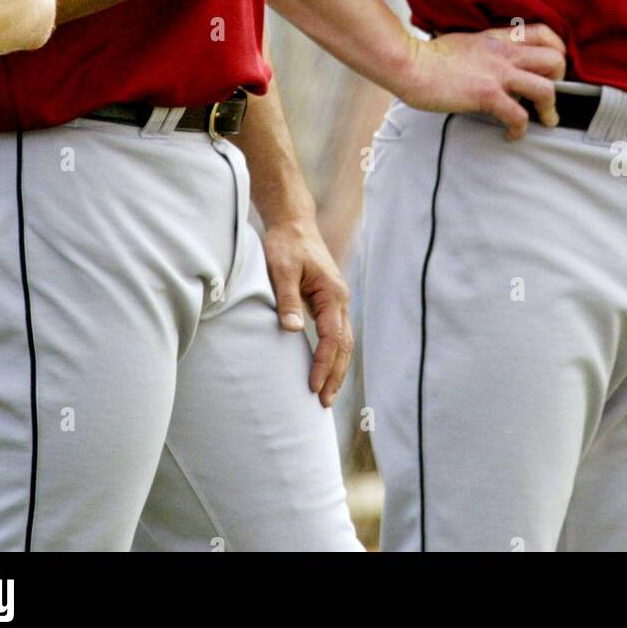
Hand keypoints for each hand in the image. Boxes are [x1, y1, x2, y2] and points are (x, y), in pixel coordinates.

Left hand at [262, 216, 353, 407]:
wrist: (293, 224)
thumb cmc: (286, 245)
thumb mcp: (282, 270)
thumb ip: (287, 300)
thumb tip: (292, 330)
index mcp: (333, 293)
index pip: (333, 337)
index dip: (324, 363)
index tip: (314, 386)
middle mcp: (339, 299)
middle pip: (344, 345)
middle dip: (336, 375)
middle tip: (324, 403)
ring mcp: (335, 301)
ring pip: (342, 341)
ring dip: (336, 368)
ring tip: (326, 395)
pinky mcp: (327, 302)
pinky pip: (335, 334)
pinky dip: (332, 355)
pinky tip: (323, 370)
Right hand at [400, 23, 566, 139]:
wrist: (410, 64)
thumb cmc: (429, 57)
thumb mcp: (466, 42)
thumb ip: (485, 49)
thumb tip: (493, 63)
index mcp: (499, 39)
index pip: (544, 33)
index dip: (558, 50)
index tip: (554, 68)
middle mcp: (504, 54)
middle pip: (555, 60)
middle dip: (560, 81)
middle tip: (549, 95)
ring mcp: (497, 74)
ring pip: (546, 89)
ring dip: (550, 110)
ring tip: (544, 120)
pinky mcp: (487, 95)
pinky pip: (518, 115)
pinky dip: (520, 130)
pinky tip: (511, 134)